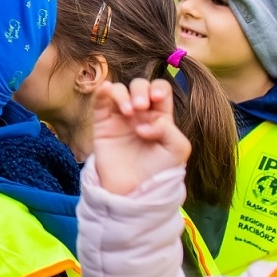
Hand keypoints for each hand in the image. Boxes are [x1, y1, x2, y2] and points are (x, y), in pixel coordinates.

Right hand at [91, 77, 191, 196]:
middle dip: (140, 91)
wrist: (133, 190)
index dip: (158, 89)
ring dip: (123, 95)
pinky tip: (106, 91)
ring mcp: (119, 117)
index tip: (156, 100)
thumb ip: (170, 130)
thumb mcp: (177, 151)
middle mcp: (140, 113)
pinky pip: (99, 100)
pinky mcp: (102, 123)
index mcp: (160, 116)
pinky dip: (102, 90)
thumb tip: (144, 122)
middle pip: (139, 86)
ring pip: (119, 90)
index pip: (160, 90)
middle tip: (140, 108)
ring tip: (128, 112)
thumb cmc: (157, 171)